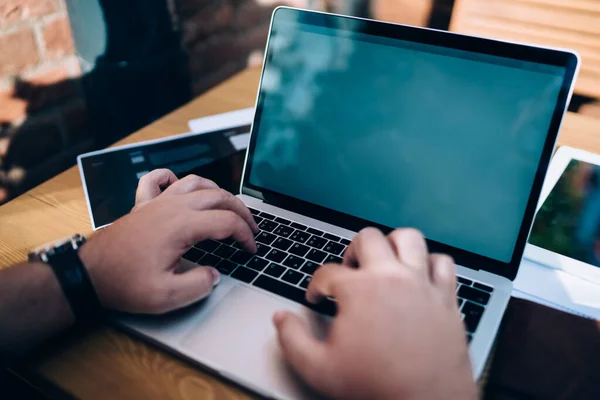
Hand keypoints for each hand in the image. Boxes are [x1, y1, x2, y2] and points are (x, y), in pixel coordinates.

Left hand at [79, 169, 258, 313]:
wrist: (89, 274)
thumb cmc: (123, 284)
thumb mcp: (165, 296)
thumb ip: (198, 285)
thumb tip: (214, 275)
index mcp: (182, 226)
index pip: (227, 223)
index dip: (245, 236)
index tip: (250, 250)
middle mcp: (172, 207)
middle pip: (218, 197)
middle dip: (241, 211)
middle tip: (251, 228)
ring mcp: (156, 203)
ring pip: (196, 183)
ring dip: (217, 191)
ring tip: (228, 205)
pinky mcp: (143, 206)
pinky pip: (156, 180)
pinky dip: (170, 177)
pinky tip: (177, 183)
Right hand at [273, 228, 476, 399]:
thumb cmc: (376, 387)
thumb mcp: (318, 368)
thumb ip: (292, 339)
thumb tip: (281, 318)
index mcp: (359, 290)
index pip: (327, 272)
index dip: (316, 285)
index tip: (318, 298)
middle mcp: (391, 277)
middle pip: (367, 239)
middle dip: (351, 252)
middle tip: (349, 272)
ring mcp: (422, 284)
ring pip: (409, 238)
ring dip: (392, 245)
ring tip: (384, 262)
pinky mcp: (446, 296)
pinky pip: (443, 262)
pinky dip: (430, 263)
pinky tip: (419, 276)